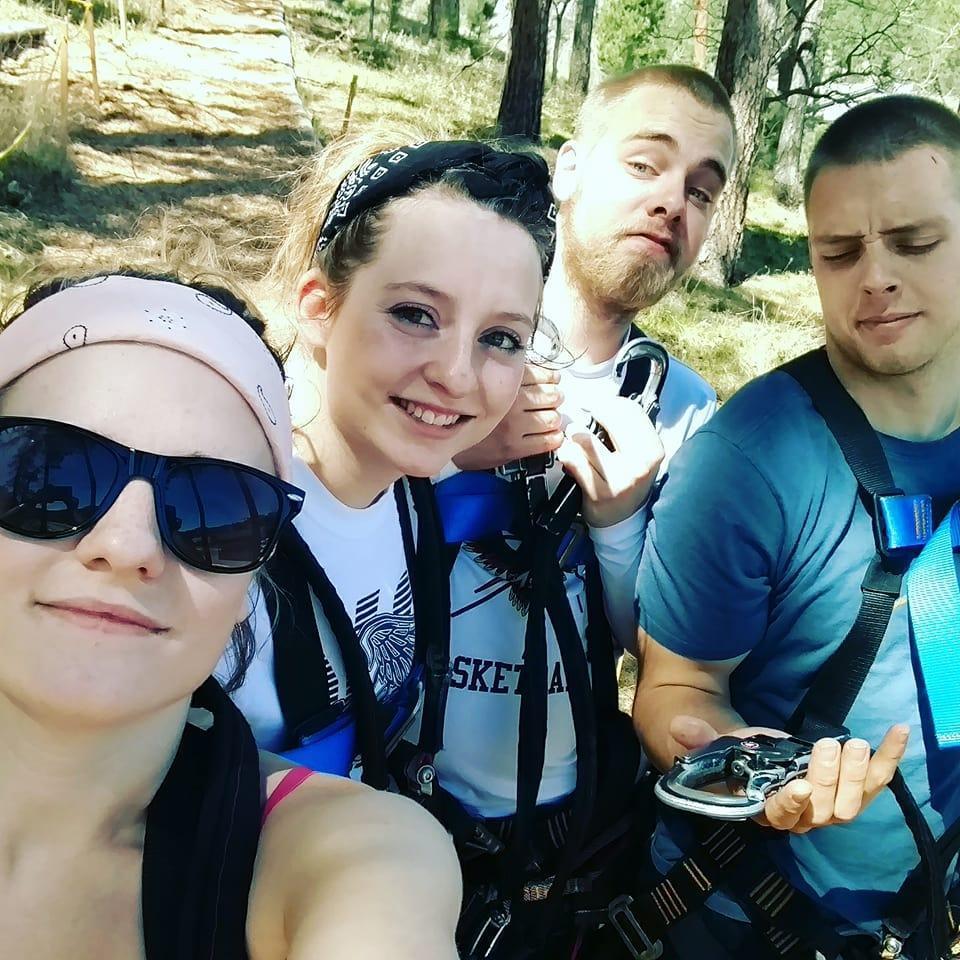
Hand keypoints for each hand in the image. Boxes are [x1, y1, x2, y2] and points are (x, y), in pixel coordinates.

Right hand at [453, 364, 562, 470]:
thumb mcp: (489, 385)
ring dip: (554, 418)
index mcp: (504, 384)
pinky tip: (550, 434)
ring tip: (549, 417)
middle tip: (552, 400)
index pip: (540, 375)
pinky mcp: (515, 448)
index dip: (551, 378)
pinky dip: (555, 437)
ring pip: (553, 418)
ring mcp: (513, 428)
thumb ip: (512, 376)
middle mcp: (510, 404)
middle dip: (555, 398)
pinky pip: (548, 441)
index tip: (553, 380)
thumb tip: (544, 372)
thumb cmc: (474, 411)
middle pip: (551, 396)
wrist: (455, 439)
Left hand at [555, 395, 662, 527]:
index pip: (630, 410)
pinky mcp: (600, 491)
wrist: (621, 518)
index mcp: (652, 449)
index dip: (610, 403)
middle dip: (591, 416)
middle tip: (584, 422)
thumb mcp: (638, 453)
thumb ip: (626, 427)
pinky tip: (568, 456)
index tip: (600, 406)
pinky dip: (566, 454)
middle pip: (608, 420)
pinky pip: (574, 461)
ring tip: (574, 441)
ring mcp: (620, 478)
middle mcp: (640, 463)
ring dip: (574, 437)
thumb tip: (602, 403)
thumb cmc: (626, 479)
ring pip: (586, 440)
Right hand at [669, 715, 909, 834]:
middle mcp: (800, 814)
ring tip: (857, 743)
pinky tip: (898, 733)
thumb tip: (681, 726)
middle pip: (824, 812)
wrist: (747, 750)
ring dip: (860, 776)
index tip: (800, 785)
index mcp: (762, 807)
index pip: (779, 816)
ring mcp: (829, 804)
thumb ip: (695, 737)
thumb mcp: (706, 741)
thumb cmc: (726, 751)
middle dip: (830, 781)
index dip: (791, 805)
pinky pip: (877, 782)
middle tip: (828, 746)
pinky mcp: (849, 787)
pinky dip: (891, 759)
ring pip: (853, 804)